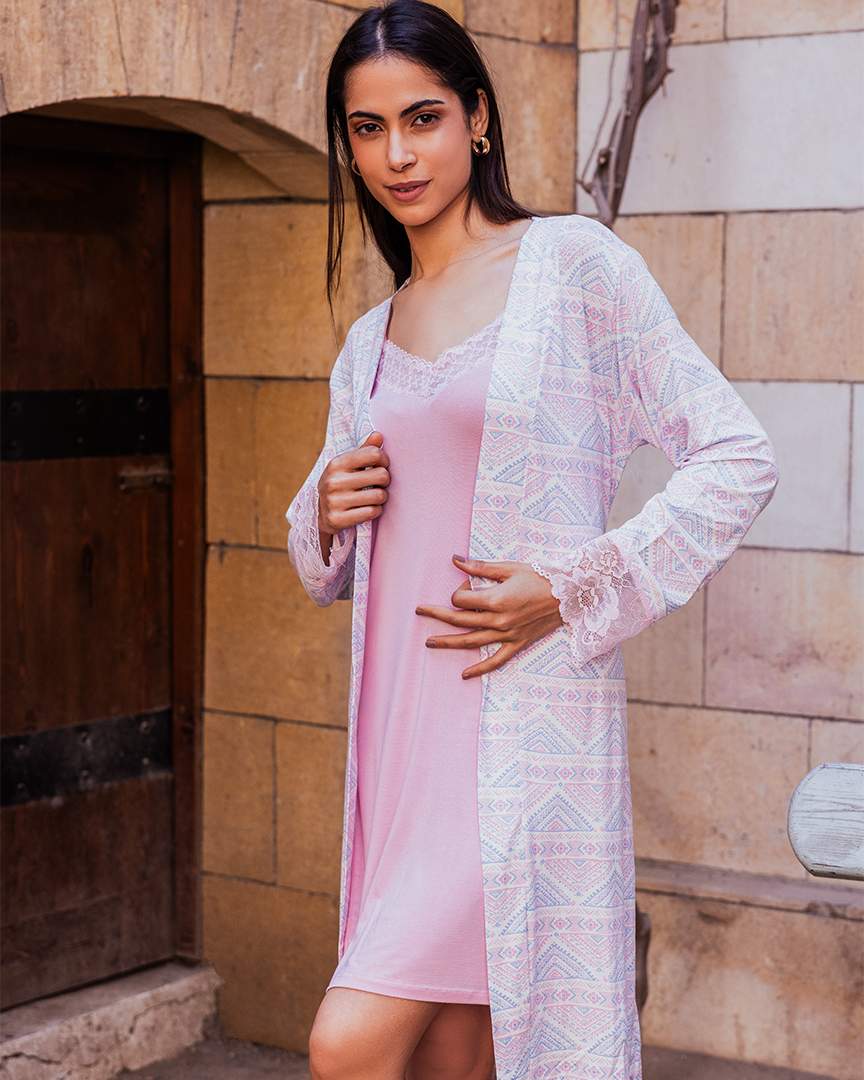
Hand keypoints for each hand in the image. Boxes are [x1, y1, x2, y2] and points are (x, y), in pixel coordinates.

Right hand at [317, 431, 389, 562]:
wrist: (317, 513)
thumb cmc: (338, 484)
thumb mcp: (346, 465)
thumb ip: (364, 450)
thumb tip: (378, 435)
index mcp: (337, 463)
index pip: (374, 454)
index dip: (384, 460)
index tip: (381, 466)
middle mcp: (334, 481)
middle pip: (381, 475)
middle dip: (385, 480)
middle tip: (379, 484)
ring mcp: (335, 501)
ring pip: (379, 496)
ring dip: (382, 497)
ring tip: (374, 497)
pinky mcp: (338, 519)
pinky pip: (372, 512)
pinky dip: (376, 510)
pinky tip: (369, 508)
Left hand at [415, 556, 561, 678]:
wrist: (569, 594)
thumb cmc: (540, 577)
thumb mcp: (509, 568)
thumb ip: (480, 568)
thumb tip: (455, 560)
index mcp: (496, 600)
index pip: (462, 600)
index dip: (458, 591)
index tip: (466, 585)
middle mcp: (499, 621)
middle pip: (460, 621)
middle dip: (438, 615)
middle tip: (420, 611)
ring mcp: (508, 635)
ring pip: (471, 642)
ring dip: (448, 643)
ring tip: (430, 642)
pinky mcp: (518, 644)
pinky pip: (496, 661)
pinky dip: (480, 669)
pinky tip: (464, 674)